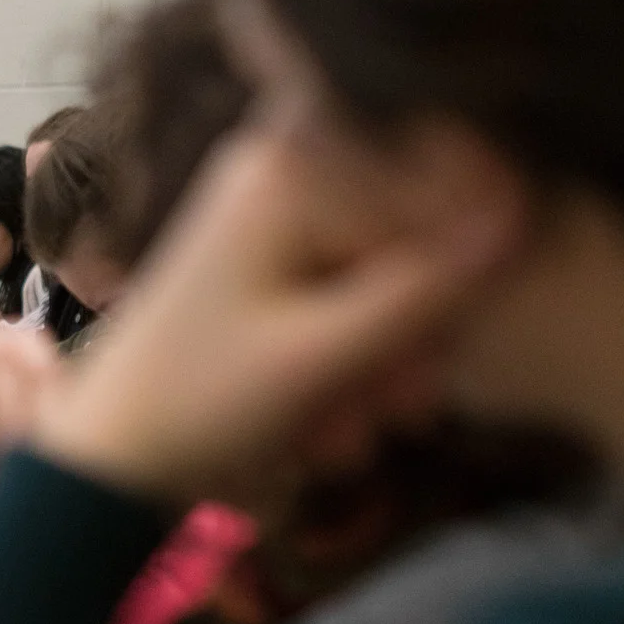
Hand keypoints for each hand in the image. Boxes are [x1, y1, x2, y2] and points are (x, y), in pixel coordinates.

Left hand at [36, 127, 522, 503]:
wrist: (104, 455)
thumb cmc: (197, 402)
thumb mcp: (325, 354)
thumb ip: (424, 288)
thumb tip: (518, 219)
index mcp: (288, 168)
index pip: (430, 190)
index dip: (454, 274)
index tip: (437, 354)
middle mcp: (279, 172)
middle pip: (409, 234)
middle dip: (413, 332)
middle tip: (398, 410)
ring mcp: (269, 218)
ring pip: (381, 277)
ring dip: (382, 361)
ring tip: (349, 429)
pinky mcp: (264, 267)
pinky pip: (340, 299)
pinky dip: (345, 363)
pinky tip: (323, 427)